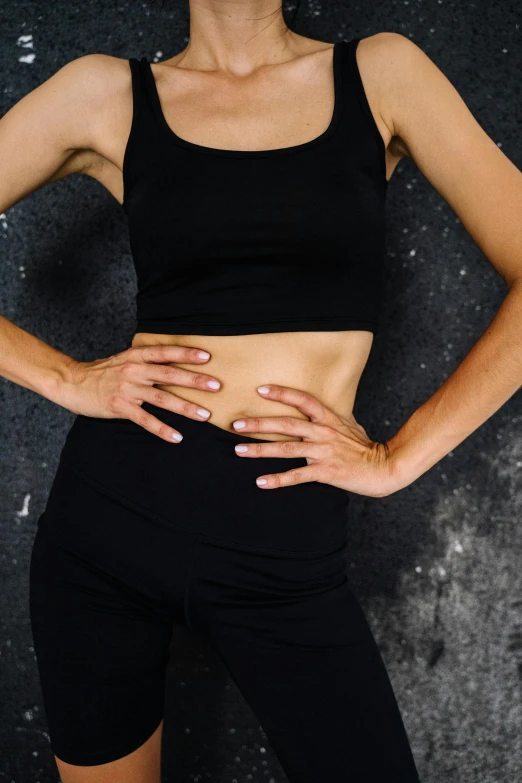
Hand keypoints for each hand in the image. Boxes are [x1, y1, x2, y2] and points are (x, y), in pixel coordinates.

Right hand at [58, 344, 221, 441]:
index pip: (165, 352)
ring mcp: (127, 389)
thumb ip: (148, 360)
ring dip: (185, 407)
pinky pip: (145, 420)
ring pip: (162, 399)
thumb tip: (176, 362)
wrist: (73, 382)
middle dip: (194, 380)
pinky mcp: (120, 407)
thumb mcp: (126, 359)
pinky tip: (177, 437)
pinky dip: (162, 429)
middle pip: (169, 374)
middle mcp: (134, 370)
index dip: (186, 353)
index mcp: (137, 356)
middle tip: (216, 385)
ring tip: (205, 415)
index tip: (207, 357)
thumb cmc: (103, 372)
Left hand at [231, 384, 400, 496]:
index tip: (260, 389)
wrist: (384, 468)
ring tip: (238, 450)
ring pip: (286, 449)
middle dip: (259, 423)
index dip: (282, 393)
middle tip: (236, 423)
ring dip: (260, 450)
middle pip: (286, 424)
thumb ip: (333, 418)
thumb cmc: (366, 447)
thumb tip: (325, 408)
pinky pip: (297, 476)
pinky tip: (260, 482)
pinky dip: (278, 480)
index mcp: (329, 419)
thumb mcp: (350, 425)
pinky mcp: (325, 472)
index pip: (303, 400)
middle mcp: (323, 433)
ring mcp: (323, 452)